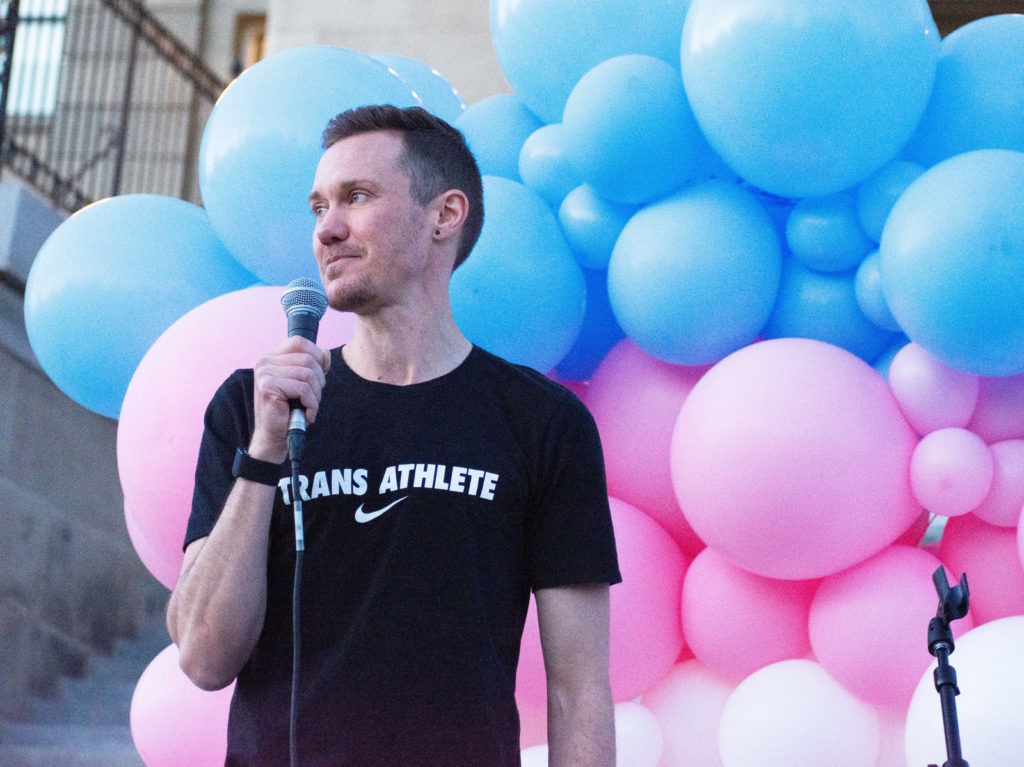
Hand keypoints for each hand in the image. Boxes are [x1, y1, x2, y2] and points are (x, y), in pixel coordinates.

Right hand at [249, 337, 330, 460]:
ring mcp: (264, 373)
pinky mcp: (268, 387)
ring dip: (315, 395)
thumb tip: (326, 354)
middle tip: (312, 398)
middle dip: (319, 381)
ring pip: (308, 374)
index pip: (299, 342)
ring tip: (308, 407)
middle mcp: (264, 361)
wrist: (273, 437)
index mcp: (271, 357)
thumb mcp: (302, 382)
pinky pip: (304, 389)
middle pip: (308, 359)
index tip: (318, 376)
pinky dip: (312, 404)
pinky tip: (306, 414)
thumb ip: (311, 364)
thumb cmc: (290, 410)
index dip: (316, 355)